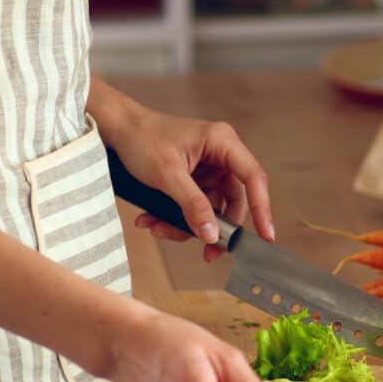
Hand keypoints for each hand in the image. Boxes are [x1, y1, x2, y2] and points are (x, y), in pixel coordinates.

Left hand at [104, 105, 273, 262]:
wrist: (116, 128)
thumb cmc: (141, 138)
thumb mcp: (167, 175)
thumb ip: (192, 205)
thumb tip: (212, 234)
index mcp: (223, 142)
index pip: (253, 178)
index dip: (262, 208)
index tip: (266, 235)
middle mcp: (221, 155)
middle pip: (233, 200)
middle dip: (215, 227)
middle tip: (207, 252)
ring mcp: (209, 169)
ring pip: (212, 208)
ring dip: (187, 225)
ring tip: (158, 229)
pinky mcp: (195, 179)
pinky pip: (195, 206)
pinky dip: (177, 218)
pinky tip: (153, 221)